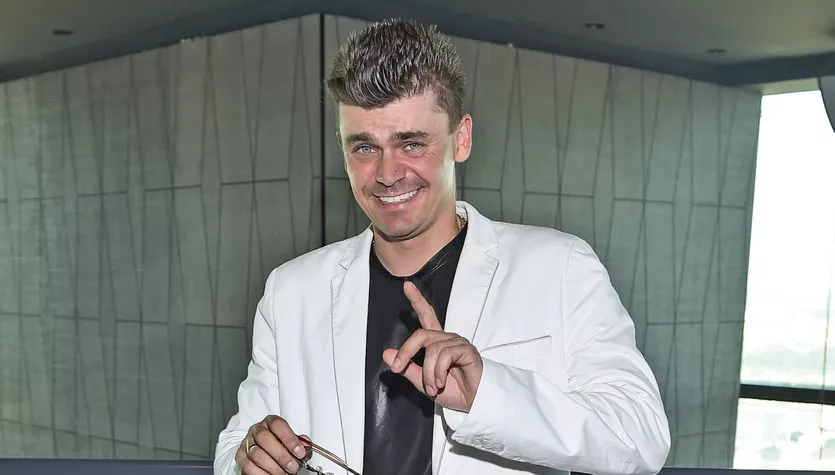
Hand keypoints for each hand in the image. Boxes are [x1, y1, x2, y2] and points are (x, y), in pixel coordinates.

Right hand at [236, 415, 310, 473]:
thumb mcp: (289, 439)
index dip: (289, 438)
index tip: (300, 452)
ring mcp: (247, 442)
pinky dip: (261, 473)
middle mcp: (257, 430)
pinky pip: (248, 465)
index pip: (277, 425)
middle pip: (265, 439)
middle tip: (293, 467)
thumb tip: (307, 447)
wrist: (262, 449)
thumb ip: (297, 442)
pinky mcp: (241, 455)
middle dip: (281, 455)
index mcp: (270, 422)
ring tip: (284, 473)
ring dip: (273, 467)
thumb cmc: (278, 443)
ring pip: (257, 454)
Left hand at [382, 280, 483, 412]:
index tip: (407, 285)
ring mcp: (458, 343)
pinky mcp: (467, 350)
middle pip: (421, 335)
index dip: (417, 300)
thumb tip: (386, 352)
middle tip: (397, 368)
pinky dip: (437, 372)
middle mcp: (447, 338)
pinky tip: (440, 382)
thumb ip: (407, 367)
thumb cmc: (451, 391)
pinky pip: (444, 355)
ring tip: (432, 387)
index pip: (426, 316)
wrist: (472, 403)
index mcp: (437, 342)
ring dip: (427, 373)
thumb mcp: (422, 382)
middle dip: (406, 351)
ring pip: (431, 350)